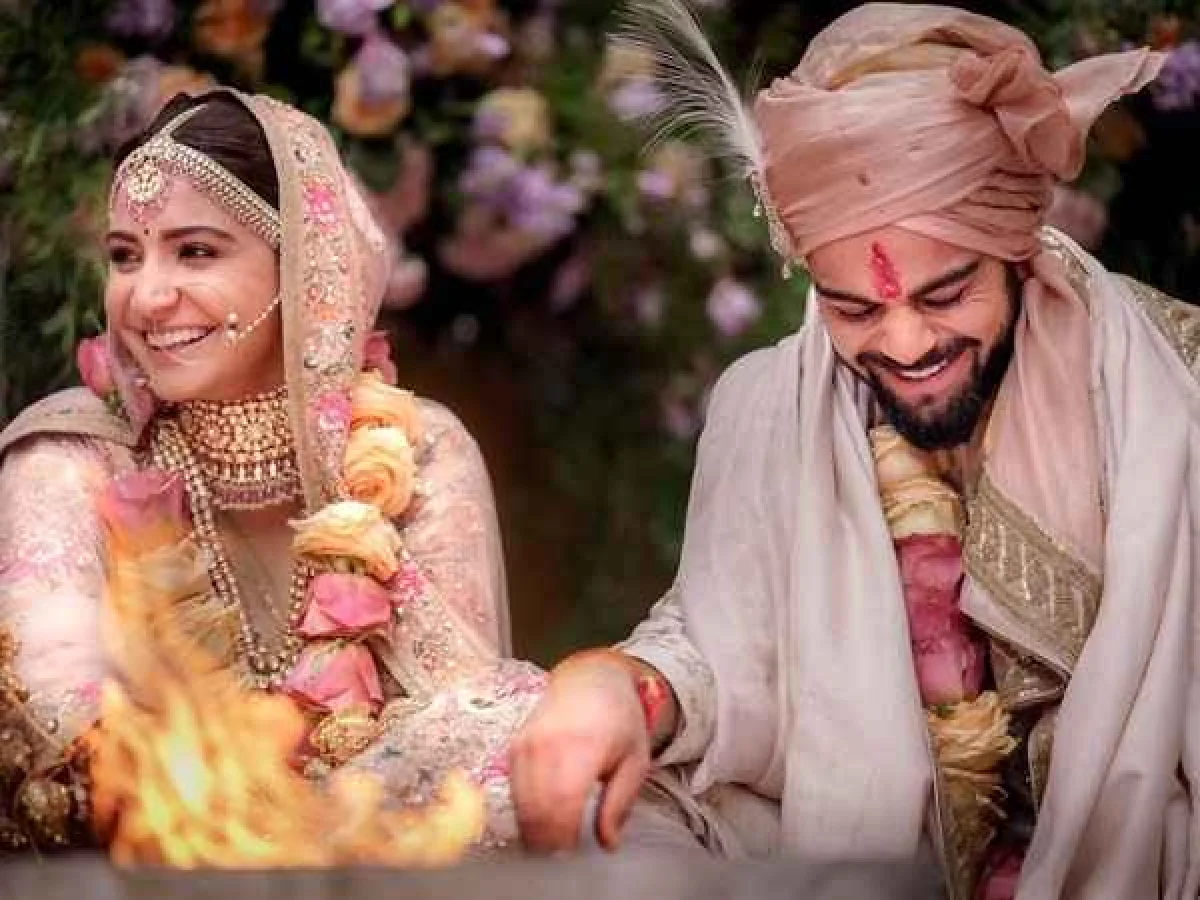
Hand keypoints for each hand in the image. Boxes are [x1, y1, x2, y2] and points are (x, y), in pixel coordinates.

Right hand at [509, 653, 651, 852]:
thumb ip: (619, 804)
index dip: (564, 836)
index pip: (562, 804)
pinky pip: (513, 790)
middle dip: (548, 839)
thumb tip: (608, 842)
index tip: (573, 852)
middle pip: (537, 808)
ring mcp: (527, 744)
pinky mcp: (515, 747)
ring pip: (521, 803)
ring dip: (534, 828)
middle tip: (563, 851)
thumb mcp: (634, 761)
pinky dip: (525, 810)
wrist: (591, 680)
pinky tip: (542, 817)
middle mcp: (548, 744)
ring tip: (553, 839)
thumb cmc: (619, 719)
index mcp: (582, 745)